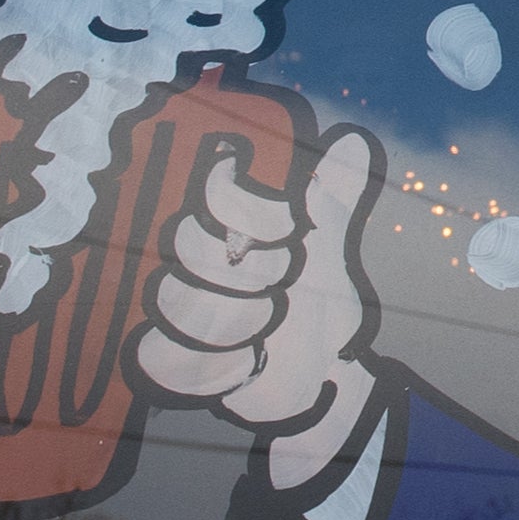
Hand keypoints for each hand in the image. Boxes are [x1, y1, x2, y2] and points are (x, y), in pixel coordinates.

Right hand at [121, 102, 386, 498]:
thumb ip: (335, 199)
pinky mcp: (166, 358)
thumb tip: (352, 141)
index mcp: (225, 227)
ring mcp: (175, 308)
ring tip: (269, 328)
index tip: (289, 234)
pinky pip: (166, 353)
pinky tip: (249, 362)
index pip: (211, 193)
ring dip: (242, 320)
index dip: (247, 208)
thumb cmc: (319, 308)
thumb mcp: (332, 252)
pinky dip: (220, 363)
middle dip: (254, 271)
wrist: (319, 378)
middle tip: (283, 288)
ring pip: (180, 299)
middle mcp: (191, 261)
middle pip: (189, 243)